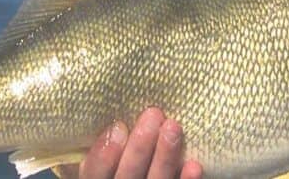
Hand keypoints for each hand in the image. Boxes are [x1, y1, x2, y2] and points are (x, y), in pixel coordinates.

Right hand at [56, 107, 202, 178]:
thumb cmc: (121, 167)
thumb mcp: (104, 162)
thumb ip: (104, 149)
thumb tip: (116, 125)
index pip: (95, 174)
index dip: (104, 154)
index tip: (118, 126)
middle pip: (128, 176)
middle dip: (140, 147)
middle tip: (153, 115)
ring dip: (165, 156)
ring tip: (173, 127)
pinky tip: (194, 165)